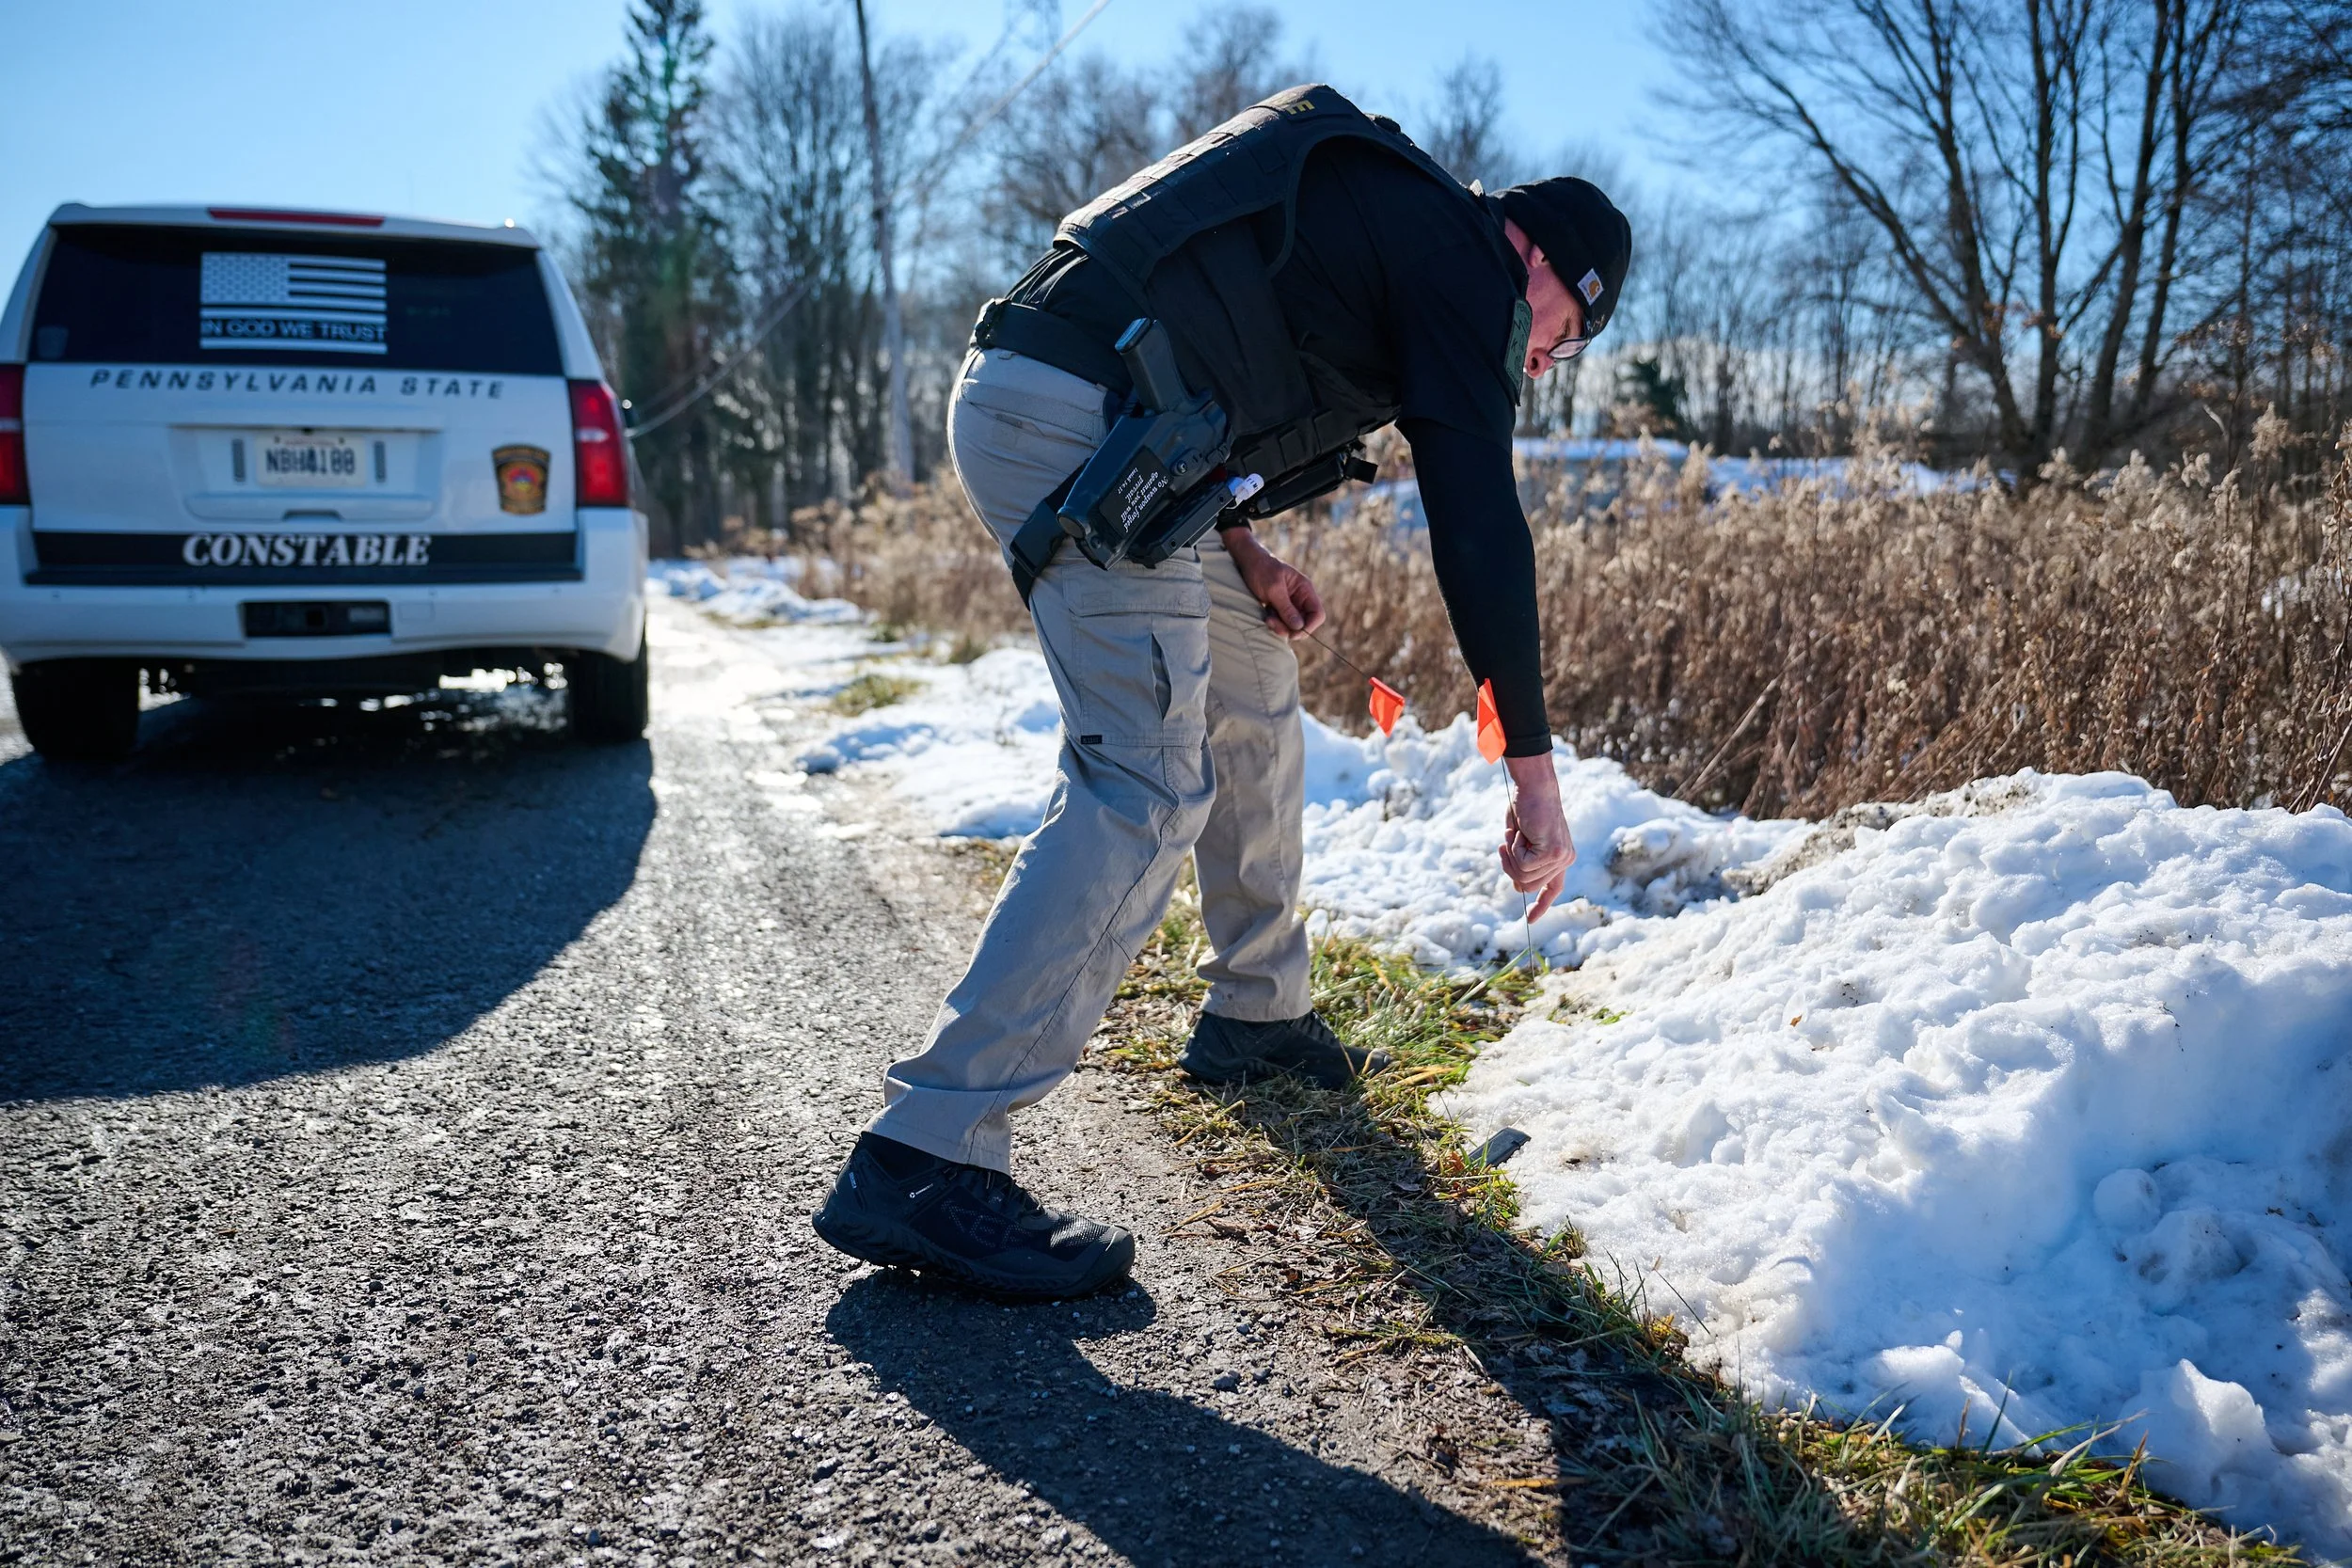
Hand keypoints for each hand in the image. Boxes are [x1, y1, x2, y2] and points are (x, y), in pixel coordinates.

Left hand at [1221, 528, 1325, 639]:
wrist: (1247, 561)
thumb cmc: (1261, 570)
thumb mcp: (1273, 588)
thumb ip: (1286, 608)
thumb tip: (1299, 627)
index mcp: (1305, 589)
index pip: (1317, 614)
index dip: (1309, 626)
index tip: (1294, 633)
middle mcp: (1301, 598)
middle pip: (1305, 623)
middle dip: (1290, 628)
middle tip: (1273, 624)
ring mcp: (1291, 604)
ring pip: (1292, 625)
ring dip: (1280, 626)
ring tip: (1267, 618)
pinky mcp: (1280, 608)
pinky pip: (1282, 622)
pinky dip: (1275, 623)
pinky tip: (1266, 615)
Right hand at [1499, 752, 1576, 919]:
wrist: (1534, 787)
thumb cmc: (1526, 807)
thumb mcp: (1521, 839)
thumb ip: (1523, 861)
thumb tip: (1519, 886)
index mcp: (1560, 857)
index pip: (1553, 888)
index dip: (1541, 905)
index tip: (1529, 921)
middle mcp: (1565, 859)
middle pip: (1528, 886)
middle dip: (1510, 869)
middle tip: (1504, 846)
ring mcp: (1560, 857)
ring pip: (1523, 877)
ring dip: (1510, 857)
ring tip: (1513, 835)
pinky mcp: (1552, 853)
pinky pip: (1522, 864)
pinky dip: (1513, 848)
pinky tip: (1519, 832)